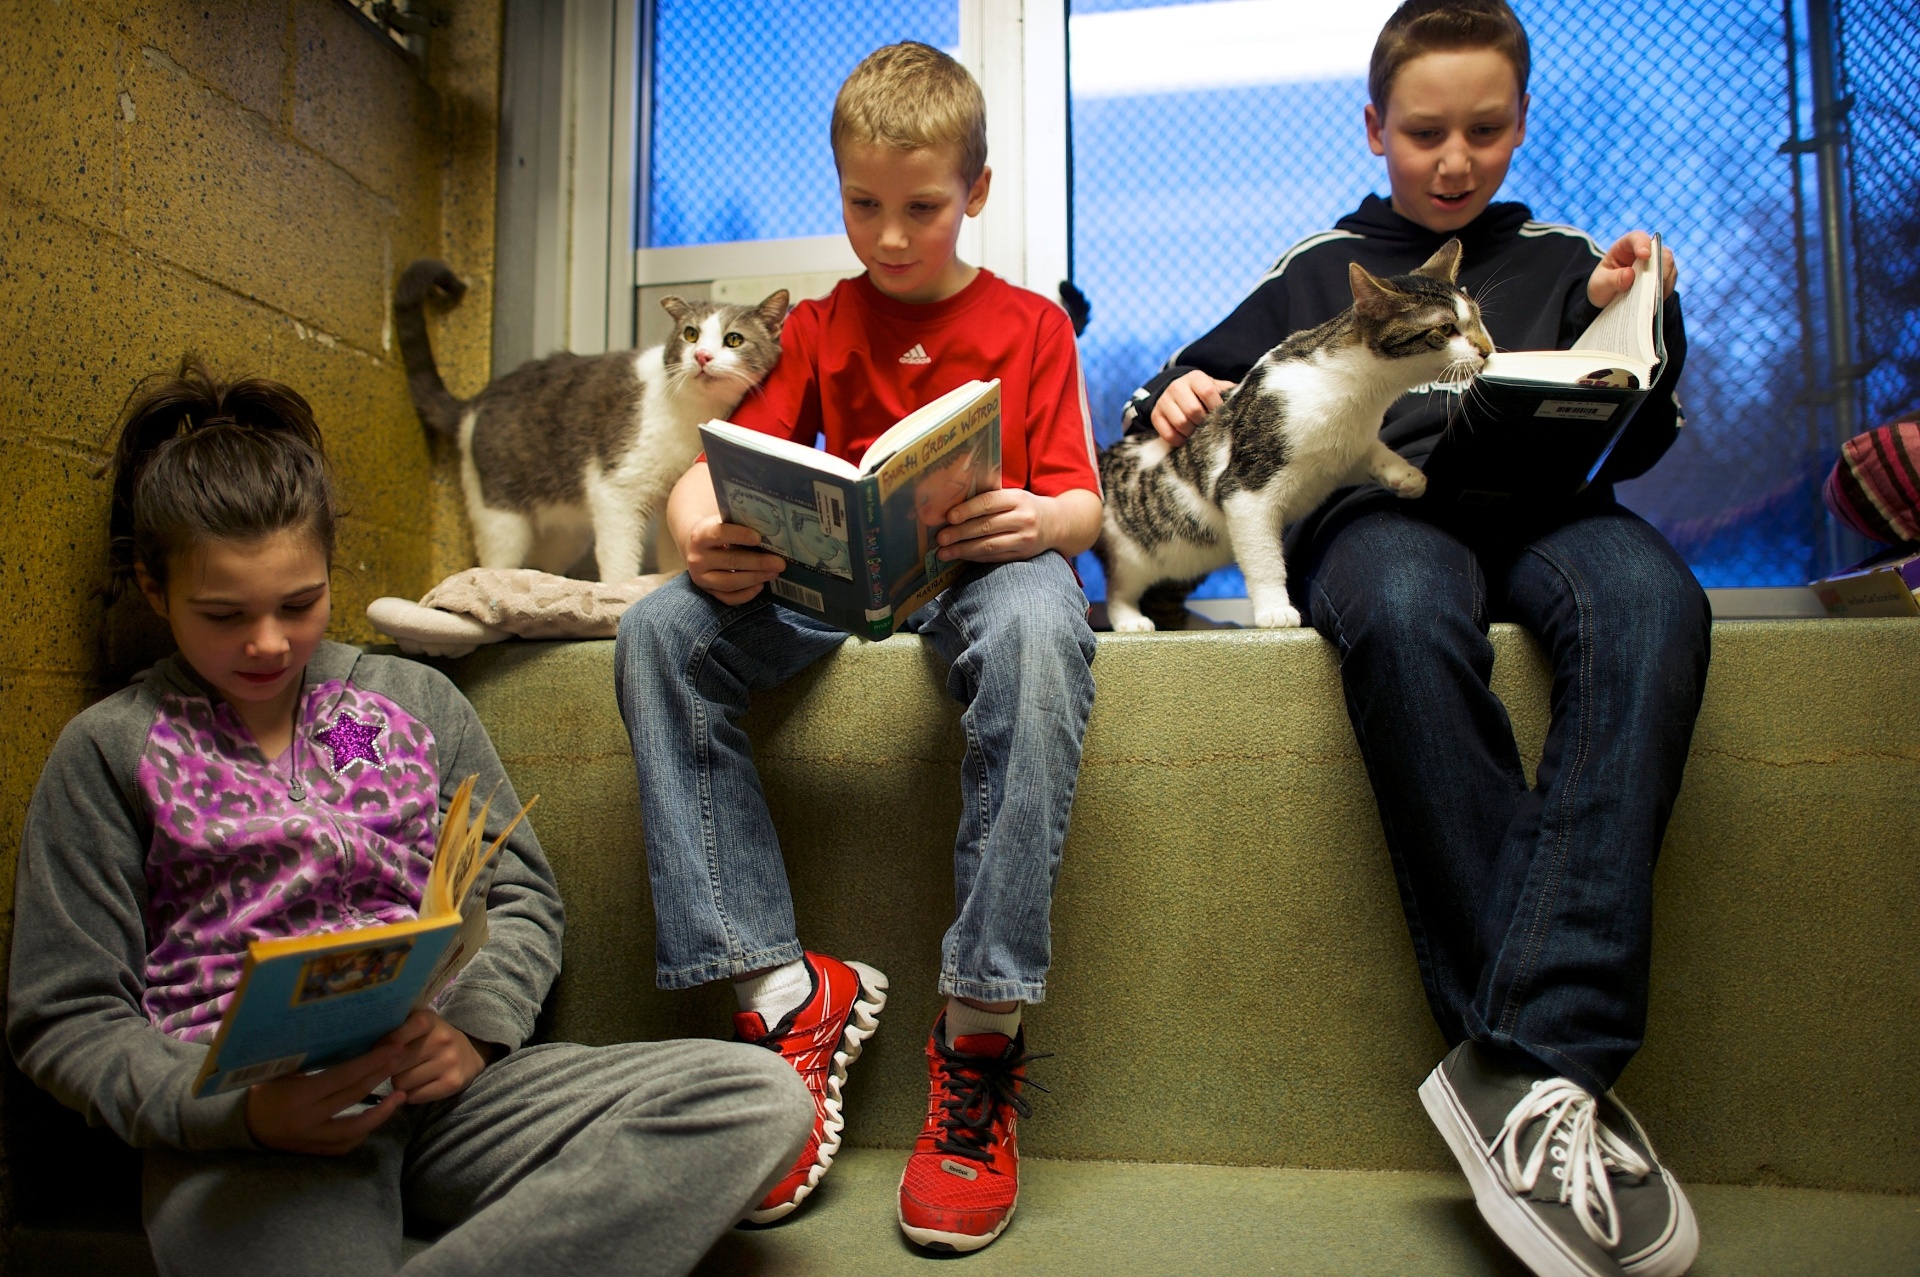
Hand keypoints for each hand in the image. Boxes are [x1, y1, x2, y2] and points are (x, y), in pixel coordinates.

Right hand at [244, 1043, 407, 1154]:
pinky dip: (363, 1131)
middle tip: (400, 1059)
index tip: (393, 1049)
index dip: (371, 1062)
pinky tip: (377, 1116)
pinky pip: (345, 1144)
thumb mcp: (280, 1071)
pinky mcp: (314, 1152)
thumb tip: (346, 1035)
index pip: (343, 1077)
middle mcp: (308, 1120)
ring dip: (382, 1113)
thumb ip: (309, 1059)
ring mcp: (312, 1140)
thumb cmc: (262, 1091)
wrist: (241, 1127)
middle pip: (354, 1097)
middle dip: (380, 1076)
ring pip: (355, 1129)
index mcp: (299, 1097)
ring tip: (401, 1096)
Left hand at [384, 1010, 492, 1104]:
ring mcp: (448, 1062)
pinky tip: (419, 1085)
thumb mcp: (419, 1025)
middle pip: (393, 1064)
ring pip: (401, 1083)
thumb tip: (363, 1043)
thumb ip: (395, 1028)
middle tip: (396, 1065)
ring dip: (399, 1082)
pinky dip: (411, 1094)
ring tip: (409, 1074)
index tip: (378, 1051)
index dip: (382, 1047)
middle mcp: (441, 1039)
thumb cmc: (434, 1038)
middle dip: (389, 1068)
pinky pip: (414, 1096)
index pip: (395, 1036)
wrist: (472, 1053)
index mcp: (429, 1020)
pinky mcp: (452, 1083)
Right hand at [685, 514, 785, 604]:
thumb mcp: (723, 522)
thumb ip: (740, 523)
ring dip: (755, 578)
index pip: (719, 534)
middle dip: (758, 562)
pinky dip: (747, 594)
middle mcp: (697, 559)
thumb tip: (769, 529)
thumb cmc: (718, 531)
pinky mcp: (708, 592)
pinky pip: (729, 598)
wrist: (698, 547)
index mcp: (701, 536)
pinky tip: (760, 585)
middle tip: (779, 563)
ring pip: (730, 583)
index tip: (759, 538)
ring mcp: (701, 578)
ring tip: (774, 573)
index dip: (739, 535)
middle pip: (730, 561)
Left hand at [936, 489, 1049, 563]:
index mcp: (1018, 498)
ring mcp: (1025, 539)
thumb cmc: (1024, 507)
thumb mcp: (1013, 496)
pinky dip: (975, 557)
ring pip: (989, 546)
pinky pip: (995, 557)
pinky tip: (961, 556)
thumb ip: (990, 500)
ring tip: (944, 553)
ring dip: (963, 550)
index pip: (989, 503)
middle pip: (986, 526)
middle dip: (959, 533)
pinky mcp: (1023, 555)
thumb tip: (952, 508)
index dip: (967, 510)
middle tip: (940, 538)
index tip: (949, 517)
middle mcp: (1023, 518)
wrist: (1056, 523)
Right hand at [1149, 371, 1231, 445]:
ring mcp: (1164, 401)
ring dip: (1193, 433)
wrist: (1177, 394)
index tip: (1222, 417)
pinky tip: (1187, 439)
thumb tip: (1248, 401)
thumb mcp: (1216, 388)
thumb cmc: (1204, 395)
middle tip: (1210, 428)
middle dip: (1204, 423)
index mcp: (1195, 378)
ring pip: (1180, 423)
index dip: (1216, 407)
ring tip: (1200, 434)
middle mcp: (1177, 386)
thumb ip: (1229, 393)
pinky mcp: (1155, 416)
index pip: (1207, 391)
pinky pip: (1168, 434)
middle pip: (1193, 410)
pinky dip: (1180, 441)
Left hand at [1588, 231, 1677, 307]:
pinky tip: (1654, 303)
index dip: (1643, 244)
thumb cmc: (1603, 286)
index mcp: (1625, 247)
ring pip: (1668, 267)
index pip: (1637, 238)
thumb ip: (1611, 280)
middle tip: (1652, 285)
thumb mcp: (1598, 285)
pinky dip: (1663, 292)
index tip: (1644, 255)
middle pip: (1660, 253)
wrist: (1608, 300)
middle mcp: (1645, 252)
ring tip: (1651, 298)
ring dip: (1662, 283)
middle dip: (1658, 268)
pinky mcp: (1663, 278)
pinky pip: (1670, 282)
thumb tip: (1629, 274)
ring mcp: (1656, 264)